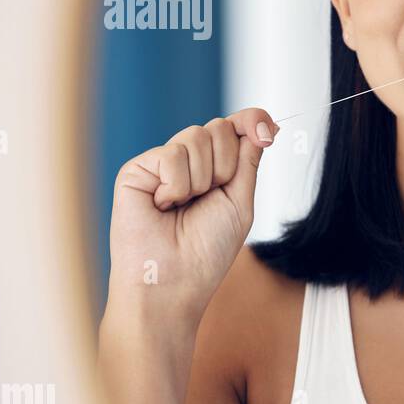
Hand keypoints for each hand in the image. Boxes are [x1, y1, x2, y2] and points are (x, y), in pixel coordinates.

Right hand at [105, 108, 277, 325]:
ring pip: (197, 135)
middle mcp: (188, 163)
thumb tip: (264, 124)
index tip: (266, 132)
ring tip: (183, 206)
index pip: (235, 128)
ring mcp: (161, 164)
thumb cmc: (206, 251)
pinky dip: (177, 185)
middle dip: (226, 165)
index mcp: (215, 170)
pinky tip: (163, 206)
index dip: (251, 121)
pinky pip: (172, 154)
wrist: (173, 281)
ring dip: (202, 179)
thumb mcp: (240, 202)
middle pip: (219, 128)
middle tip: (208, 198)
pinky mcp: (136, 170)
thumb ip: (248, 161)